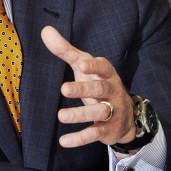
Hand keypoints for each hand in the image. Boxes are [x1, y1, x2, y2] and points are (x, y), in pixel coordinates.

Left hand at [40, 26, 136, 148]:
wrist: (125, 116)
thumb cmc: (97, 83)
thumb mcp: (84, 66)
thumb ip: (65, 50)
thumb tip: (45, 30)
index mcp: (106, 74)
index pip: (103, 67)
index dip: (93, 66)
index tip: (81, 64)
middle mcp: (111, 91)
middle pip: (100, 89)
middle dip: (84, 89)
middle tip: (64, 89)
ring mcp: (111, 111)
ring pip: (99, 112)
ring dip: (81, 114)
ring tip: (61, 116)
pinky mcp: (106, 129)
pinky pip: (94, 133)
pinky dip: (80, 138)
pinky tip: (64, 141)